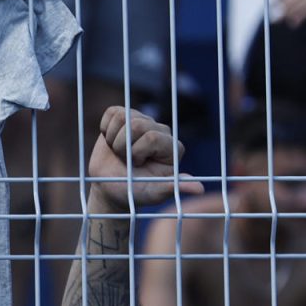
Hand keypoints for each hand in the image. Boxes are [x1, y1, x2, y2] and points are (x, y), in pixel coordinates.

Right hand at [87, 107, 203, 213]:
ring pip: (123, 117)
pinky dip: (105, 129)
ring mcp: (142, 121)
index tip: (137, 166)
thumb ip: (174, 188)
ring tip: (119, 152)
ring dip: (113, 139)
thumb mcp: (153, 193)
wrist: (110, 188)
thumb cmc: (133, 193)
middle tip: (126, 161)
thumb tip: (200, 189)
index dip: (136, 153)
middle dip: (123, 147)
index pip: (151, 137)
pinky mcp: (124, 117)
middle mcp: (160, 130)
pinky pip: (112, 112)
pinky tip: (111, 141)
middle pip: (136, 125)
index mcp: (172, 147)